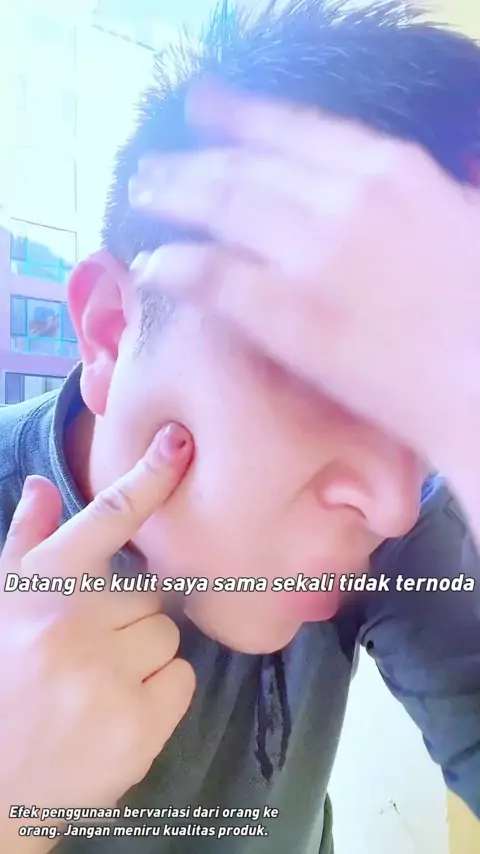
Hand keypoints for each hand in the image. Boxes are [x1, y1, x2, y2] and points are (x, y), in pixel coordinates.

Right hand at [0, 423, 194, 850]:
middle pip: (152, 593)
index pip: (106, 518)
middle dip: (131, 618)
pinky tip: (118, 712)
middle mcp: (73, 624)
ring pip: (169, 637)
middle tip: (90, 652)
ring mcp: (107, 677)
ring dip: (145, 658)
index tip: (181, 442)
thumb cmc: (0, 682)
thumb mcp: (0, 607)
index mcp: (43, 588)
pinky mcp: (138, 727)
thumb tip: (46, 484)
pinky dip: (161, 695)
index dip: (149, 477)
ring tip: (98, 684)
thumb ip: (27, 544)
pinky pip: (182, 681)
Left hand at [129, 83, 479, 468]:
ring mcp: (311, 254)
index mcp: (390, 170)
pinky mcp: (288, 315)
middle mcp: (343, 197)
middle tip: (153, 168)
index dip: (238, 116)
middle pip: (245, 166)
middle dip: (189, 164)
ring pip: (220, 208)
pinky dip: (174, 264)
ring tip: (142, 198)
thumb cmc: (478, 308)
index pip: (294, 127)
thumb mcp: (455, 221)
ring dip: (171, 199)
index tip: (201, 107)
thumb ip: (404, 197)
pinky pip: (211, 276)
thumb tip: (368, 187)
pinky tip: (152, 265)